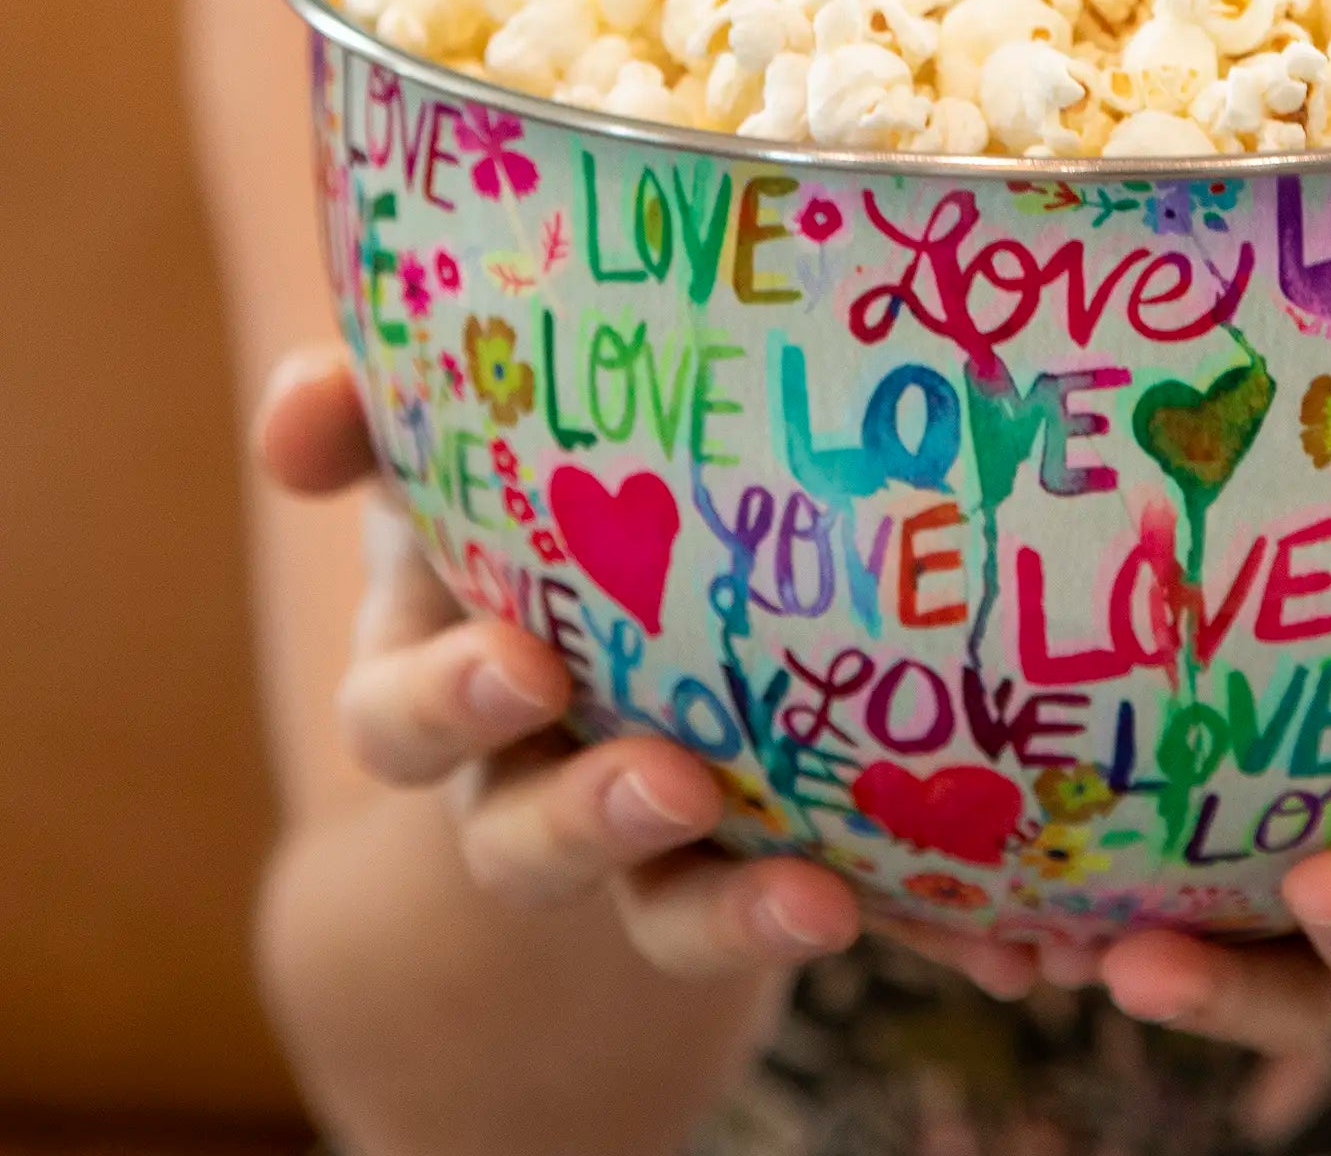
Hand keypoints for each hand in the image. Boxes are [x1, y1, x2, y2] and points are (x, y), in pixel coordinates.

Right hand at [255, 347, 1044, 1000]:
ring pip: (662, 911)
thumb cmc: (524, 496)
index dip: (444, 705)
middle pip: (523, 839)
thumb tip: (300, 406)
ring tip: (812, 902)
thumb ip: (374, 411)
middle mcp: (534, 777)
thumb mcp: (448, 447)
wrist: (620, 625)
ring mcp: (654, 836)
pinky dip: (912, 929)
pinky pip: (825, 908)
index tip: (519, 668)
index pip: (399, 719)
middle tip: (664, 784)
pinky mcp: (772, 861)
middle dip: (586, 819)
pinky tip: (1003, 950)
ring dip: (724, 912)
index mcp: (449, 673)